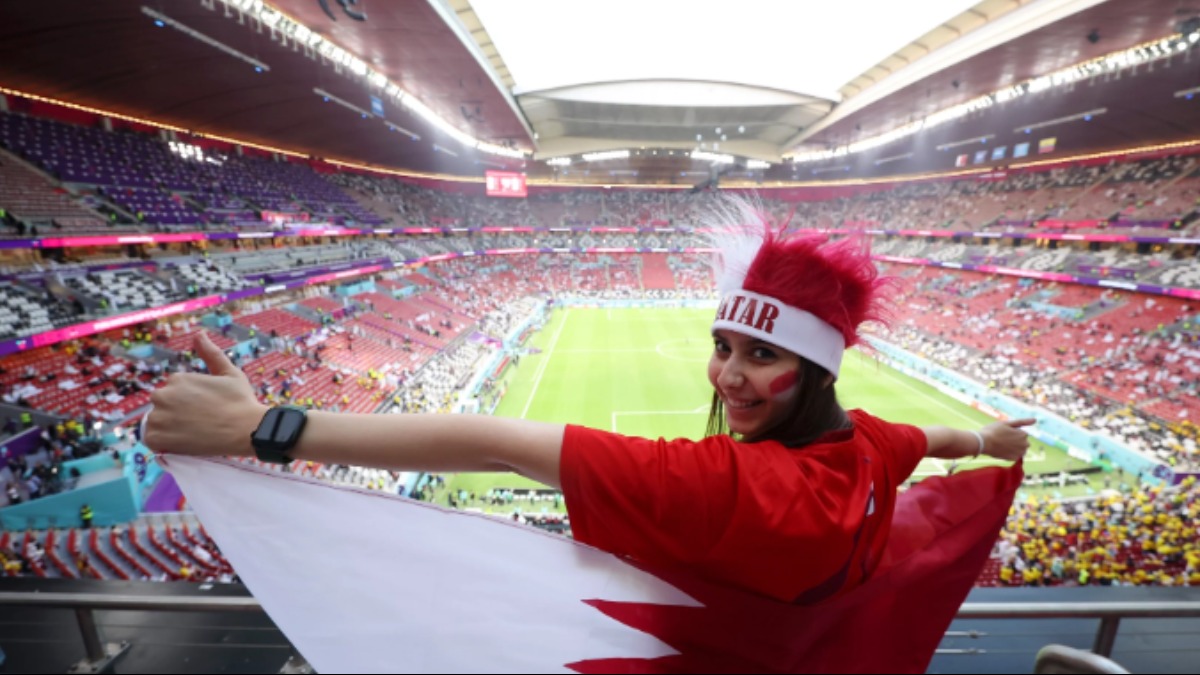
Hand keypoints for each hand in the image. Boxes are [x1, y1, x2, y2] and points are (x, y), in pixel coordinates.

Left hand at [144, 332, 266, 457]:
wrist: (246, 429)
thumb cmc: (241, 401)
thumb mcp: (229, 373)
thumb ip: (210, 353)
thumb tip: (199, 334)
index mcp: (177, 379)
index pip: (175, 391)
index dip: (190, 402)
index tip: (204, 410)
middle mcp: (163, 395)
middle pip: (163, 405)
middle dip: (176, 413)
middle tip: (198, 423)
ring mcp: (158, 417)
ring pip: (156, 422)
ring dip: (169, 427)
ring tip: (192, 434)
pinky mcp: (156, 437)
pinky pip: (151, 440)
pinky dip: (163, 442)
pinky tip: (182, 442)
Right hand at [980, 418, 1034, 461]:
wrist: (983, 442)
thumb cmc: (993, 430)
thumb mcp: (1007, 423)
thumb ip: (1022, 422)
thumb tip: (1035, 420)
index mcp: (1024, 434)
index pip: (1021, 433)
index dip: (1011, 432)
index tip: (1003, 433)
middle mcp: (1025, 444)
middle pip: (1022, 442)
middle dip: (1015, 440)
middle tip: (1002, 439)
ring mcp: (1019, 453)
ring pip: (1019, 449)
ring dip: (1014, 447)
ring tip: (1002, 445)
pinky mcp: (1014, 459)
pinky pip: (1014, 455)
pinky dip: (1009, 453)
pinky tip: (1002, 450)